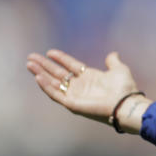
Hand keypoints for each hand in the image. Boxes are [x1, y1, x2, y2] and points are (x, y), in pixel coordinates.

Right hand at [26, 50, 147, 132]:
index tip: (49, 52)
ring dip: (41, 74)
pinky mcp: (71, 103)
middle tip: (31, 57)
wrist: (125, 103)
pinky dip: (46, 86)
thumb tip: (113, 54)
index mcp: (89, 77)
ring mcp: (75, 95)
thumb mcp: (119, 70)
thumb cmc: (124, 88)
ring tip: (30, 64)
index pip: (70, 66)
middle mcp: (80, 86)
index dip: (60, 58)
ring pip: (53, 83)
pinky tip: (38, 77)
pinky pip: (55, 94)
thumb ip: (113, 61)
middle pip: (58, 74)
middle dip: (44, 65)